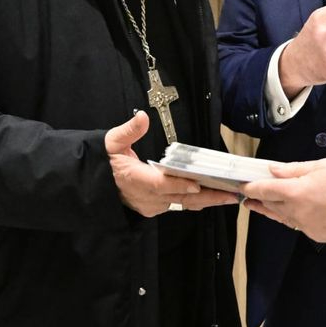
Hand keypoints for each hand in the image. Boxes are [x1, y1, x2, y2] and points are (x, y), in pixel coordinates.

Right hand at [105, 112, 237, 216]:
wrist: (95, 184)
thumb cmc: (105, 161)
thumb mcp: (111, 142)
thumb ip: (128, 131)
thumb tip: (142, 117)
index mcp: (134, 179)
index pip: (160, 184)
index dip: (179, 185)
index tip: (197, 184)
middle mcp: (145, 196)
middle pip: (179, 198)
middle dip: (206, 196)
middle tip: (230, 194)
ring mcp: (150, 206)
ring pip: (181, 204)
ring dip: (205, 200)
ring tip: (228, 195)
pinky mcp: (154, 209)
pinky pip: (177, 205)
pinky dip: (195, 201)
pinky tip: (212, 196)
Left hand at [241, 159, 325, 247]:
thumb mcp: (324, 166)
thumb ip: (295, 169)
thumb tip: (274, 170)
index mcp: (298, 192)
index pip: (265, 190)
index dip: (251, 187)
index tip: (243, 184)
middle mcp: (298, 213)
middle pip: (271, 205)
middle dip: (258, 199)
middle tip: (248, 194)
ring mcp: (307, 227)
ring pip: (282, 217)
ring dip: (270, 210)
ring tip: (259, 205)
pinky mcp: (317, 235)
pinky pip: (296, 224)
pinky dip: (289, 217)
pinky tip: (287, 212)